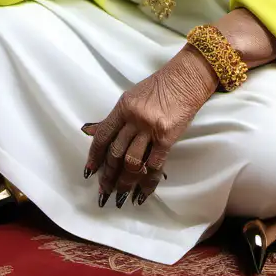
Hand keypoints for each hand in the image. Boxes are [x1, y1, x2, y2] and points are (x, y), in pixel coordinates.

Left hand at [82, 47, 217, 207]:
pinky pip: (155, 164)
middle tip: (104, 192)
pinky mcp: (167, 137)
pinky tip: (142, 193)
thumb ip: (114, 118)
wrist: (187, 79)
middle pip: (115, 153)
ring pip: (132, 162)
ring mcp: (150, 128)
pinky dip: (147, 182)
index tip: (89, 173)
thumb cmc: (159, 87)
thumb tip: (88, 130)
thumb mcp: (131, 97)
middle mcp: (134, 118)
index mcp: (122, 107)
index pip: (103, 136)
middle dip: (108, 176)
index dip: (94, 157)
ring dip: (125, 182)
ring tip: (121, 196)